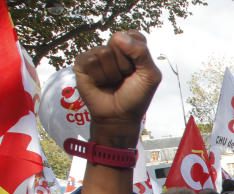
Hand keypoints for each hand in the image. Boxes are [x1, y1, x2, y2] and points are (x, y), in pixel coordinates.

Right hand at [73, 31, 160, 146]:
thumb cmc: (135, 96)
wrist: (119, 116)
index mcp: (130, 48)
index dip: (137, 54)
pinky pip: (90, 61)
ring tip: (112, 82)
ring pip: (104, 52)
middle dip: (125, 65)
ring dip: (112, 73)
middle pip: (118, 43)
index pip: (134, 36)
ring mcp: (96, 55)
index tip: (138, 70)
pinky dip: (99, 77)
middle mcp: (112, 49)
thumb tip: (117, 36)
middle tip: (124, 79)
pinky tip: (100, 84)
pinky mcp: (82, 63)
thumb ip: (141, 53)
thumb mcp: (149, 76)